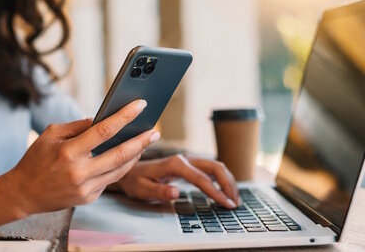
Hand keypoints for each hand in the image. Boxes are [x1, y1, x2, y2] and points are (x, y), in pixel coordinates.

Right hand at [7, 99, 159, 214]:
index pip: (104, 130)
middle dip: (141, 141)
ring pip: (120, 170)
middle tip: (155, 131)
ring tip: (145, 142)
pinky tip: (127, 157)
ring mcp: (86, 188)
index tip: (140, 105)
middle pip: (120, 154)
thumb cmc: (36, 159)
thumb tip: (102, 120)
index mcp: (68, 152)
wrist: (23, 193)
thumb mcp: (50, 135)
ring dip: (136, 155)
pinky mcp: (89, 198)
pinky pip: (110, 180)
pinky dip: (119, 167)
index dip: (125, 116)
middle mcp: (79, 172)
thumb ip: (77, 127)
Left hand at [116, 154, 238, 207]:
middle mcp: (185, 159)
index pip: (202, 178)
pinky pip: (210, 170)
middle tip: (235, 203)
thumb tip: (176, 193)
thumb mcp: (143, 190)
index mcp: (175, 164)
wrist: (129, 171)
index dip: (216, 192)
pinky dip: (222, 180)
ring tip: (234, 199)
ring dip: (228, 181)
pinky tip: (225, 192)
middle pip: (215, 167)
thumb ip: (160, 191)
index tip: (227, 204)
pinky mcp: (189, 165)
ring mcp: (188, 161)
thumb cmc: (135, 181)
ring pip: (216, 166)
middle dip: (229, 184)